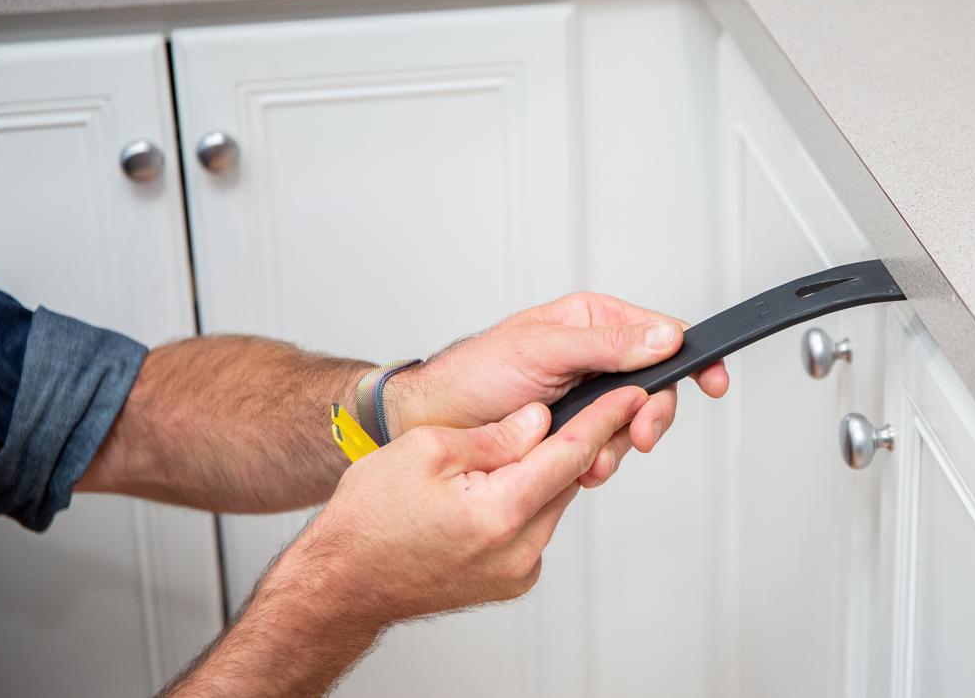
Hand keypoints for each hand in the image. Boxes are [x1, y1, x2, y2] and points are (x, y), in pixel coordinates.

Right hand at [309, 387, 648, 622]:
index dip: (604, 416)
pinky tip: (498, 485)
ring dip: (545, 471)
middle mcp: (519, 549)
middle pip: (566, 477)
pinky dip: (529, 500)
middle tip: (576, 403)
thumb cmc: (369, 517)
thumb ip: (496, 435)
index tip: (632, 391)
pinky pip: (536, 526)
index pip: (571, 452)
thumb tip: (541, 419)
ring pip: (551, 501)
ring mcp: (517, 571)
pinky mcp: (511, 581)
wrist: (341, 583)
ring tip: (514, 446)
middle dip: (574, 440)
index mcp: (500, 511)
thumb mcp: (427, 451)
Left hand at [384, 293, 728, 487]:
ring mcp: (587, 398)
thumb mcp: (542, 350)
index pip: (661, 333)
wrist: (435, 425)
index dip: (692, 357)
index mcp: (592, 322)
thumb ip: (607, 345)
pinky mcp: (576, 432)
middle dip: (649, 416)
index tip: (713, 382)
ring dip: (618, 445)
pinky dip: (599, 463)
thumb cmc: (474, 375)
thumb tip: (664, 337)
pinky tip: (579, 469)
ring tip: (590, 458)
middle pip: (656, 386)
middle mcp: (596, 357)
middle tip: (637, 436)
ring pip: (634, 424)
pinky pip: (609, 449)